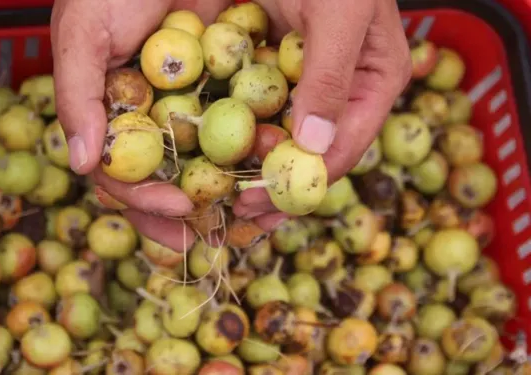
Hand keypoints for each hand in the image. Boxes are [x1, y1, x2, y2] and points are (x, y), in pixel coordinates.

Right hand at [51, 0, 230, 251]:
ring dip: (215, 198)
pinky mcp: (216, 93)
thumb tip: (79, 164)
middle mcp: (144, 122)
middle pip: (158, 183)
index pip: (119, 176)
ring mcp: (179, 110)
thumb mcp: (81, 34)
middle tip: (208, 239)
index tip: (179, 207)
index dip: (142, 200)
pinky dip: (243, 158)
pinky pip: (229, 133)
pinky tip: (262, 176)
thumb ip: (76, 97)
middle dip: (179, 216)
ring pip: (195, 166)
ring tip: (242, 224)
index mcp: (110, 119)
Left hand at [234, 0, 411, 221]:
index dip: (304, 183)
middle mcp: (341, 91)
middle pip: (310, 155)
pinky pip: (253, 112)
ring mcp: (305, 84)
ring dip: (249, 172)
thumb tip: (314, 149)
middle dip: (274, 188)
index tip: (263, 205)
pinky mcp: (272, 73)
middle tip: (236, 215)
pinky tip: (207, 158)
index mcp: (372, 82)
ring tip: (219, 201)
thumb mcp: (338, 13)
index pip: (344, 148)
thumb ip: (331, 78)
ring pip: (279, 140)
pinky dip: (233, 136)